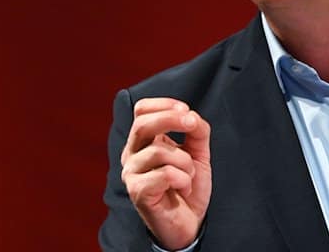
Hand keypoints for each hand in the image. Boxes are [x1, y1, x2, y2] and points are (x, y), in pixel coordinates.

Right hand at [121, 97, 211, 249]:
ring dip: (185, 162)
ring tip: (188, 176)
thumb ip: (196, 131)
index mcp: (143, 142)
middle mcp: (132, 154)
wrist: (188, 224)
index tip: (186, 111)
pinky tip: (183, 188)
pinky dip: (182, 179)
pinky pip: (164, 174)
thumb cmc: (187, 188)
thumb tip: (192, 116)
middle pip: (142, 123)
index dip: (164, 105)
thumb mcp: (197, 154)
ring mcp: (132, 173)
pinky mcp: (137, 191)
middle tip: (192, 124)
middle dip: (172, 119)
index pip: (141, 110)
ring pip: (159, 151)